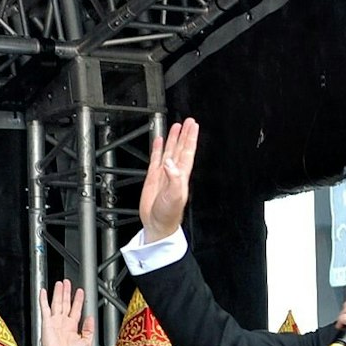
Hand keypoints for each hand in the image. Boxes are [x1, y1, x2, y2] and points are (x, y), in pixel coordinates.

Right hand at [38, 279, 93, 345]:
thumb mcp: (87, 342)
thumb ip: (89, 329)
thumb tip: (90, 317)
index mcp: (72, 327)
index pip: (76, 309)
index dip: (78, 300)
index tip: (80, 291)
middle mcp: (63, 323)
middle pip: (65, 303)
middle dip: (67, 292)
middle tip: (67, 282)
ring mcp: (54, 322)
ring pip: (56, 303)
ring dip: (58, 293)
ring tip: (60, 283)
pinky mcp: (46, 323)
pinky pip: (44, 309)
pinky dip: (43, 300)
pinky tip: (43, 292)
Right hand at [139, 118, 198, 241]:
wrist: (157, 224)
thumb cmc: (169, 214)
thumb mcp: (175, 195)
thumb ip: (173, 178)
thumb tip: (169, 162)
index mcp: (182, 174)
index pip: (188, 151)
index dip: (190, 138)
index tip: (193, 126)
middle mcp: (174, 172)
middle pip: (181, 148)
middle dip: (184, 134)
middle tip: (188, 122)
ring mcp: (163, 174)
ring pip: (170, 151)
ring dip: (173, 139)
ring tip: (175, 127)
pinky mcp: (153, 178)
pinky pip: (156, 159)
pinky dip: (158, 149)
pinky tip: (159, 141)